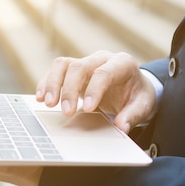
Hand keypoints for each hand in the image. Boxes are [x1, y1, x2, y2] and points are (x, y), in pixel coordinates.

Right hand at [36, 51, 156, 132]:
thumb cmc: (137, 95)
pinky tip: (41, 98)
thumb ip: (133, 115)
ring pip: (63, 64)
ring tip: (48, 103)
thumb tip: (121, 126)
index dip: (94, 90)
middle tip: (66, 112)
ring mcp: (86, 63)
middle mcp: (102, 59)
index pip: (104, 72)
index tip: (86, 109)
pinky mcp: (74, 70)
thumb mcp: (143, 105)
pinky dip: (47, 83)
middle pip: (79, 67)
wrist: (133, 86)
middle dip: (70, 89)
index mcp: (122, 64)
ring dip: (53, 83)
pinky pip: (56, 71)